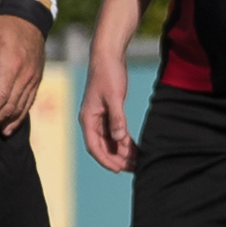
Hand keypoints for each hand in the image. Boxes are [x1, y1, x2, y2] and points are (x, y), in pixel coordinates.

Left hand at [0, 16, 44, 139]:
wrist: (30, 20)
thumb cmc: (5, 27)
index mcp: (13, 66)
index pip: (1, 96)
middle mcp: (25, 77)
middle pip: (9, 107)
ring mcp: (32, 81)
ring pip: (19, 109)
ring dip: (2, 124)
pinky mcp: (35, 82)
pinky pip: (27, 105)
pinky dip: (17, 120)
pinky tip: (7, 129)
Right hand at [83, 49, 135, 173]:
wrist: (107, 56)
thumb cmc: (108, 74)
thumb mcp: (114, 97)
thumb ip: (117, 119)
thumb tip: (120, 140)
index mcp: (88, 118)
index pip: (94, 147)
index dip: (106, 160)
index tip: (119, 170)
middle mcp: (91, 121)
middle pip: (102, 147)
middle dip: (117, 159)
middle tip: (134, 168)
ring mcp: (99, 117)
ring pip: (109, 141)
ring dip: (121, 152)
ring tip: (137, 161)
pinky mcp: (108, 112)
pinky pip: (115, 132)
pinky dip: (124, 141)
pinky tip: (135, 148)